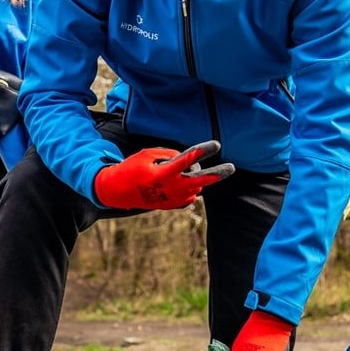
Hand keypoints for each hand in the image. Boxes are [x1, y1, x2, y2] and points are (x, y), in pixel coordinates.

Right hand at [93, 145, 214, 210]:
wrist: (118, 192)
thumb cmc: (131, 169)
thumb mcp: (147, 154)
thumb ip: (169, 154)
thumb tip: (188, 160)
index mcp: (164, 174)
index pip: (188, 159)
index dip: (204, 150)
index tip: (216, 145)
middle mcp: (171, 188)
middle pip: (201, 181)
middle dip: (217, 174)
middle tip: (231, 168)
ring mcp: (172, 199)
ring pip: (196, 187)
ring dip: (195, 178)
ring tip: (183, 171)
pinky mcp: (172, 205)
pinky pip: (189, 197)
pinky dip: (189, 189)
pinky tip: (179, 183)